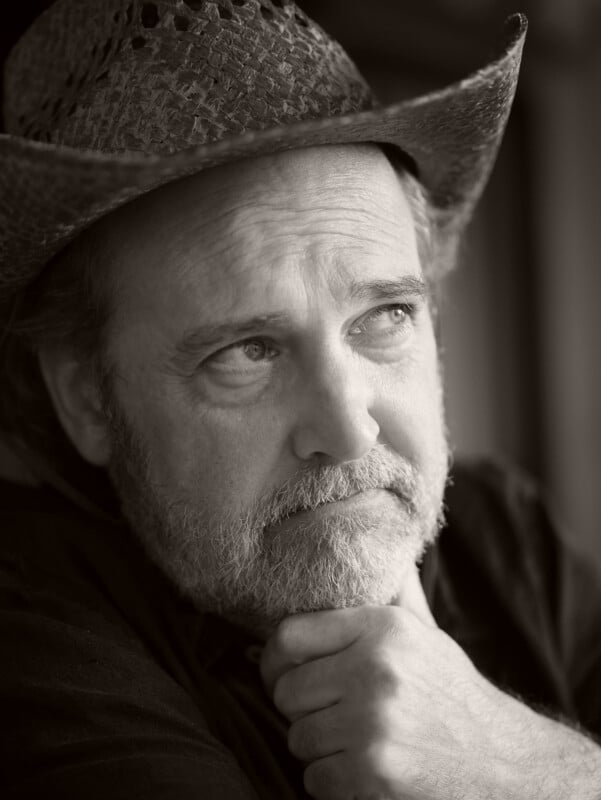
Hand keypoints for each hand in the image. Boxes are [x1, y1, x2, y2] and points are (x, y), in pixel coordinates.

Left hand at [261, 567, 600, 799]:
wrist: (502, 759)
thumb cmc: (450, 692)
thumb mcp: (424, 632)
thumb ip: (392, 592)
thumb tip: (377, 541)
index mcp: (382, 627)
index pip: (288, 635)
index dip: (275, 658)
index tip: (283, 671)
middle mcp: (376, 668)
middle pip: (286, 690)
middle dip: (299, 707)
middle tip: (326, 711)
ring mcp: (373, 722)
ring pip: (297, 737)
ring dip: (317, 746)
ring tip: (351, 739)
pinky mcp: (374, 770)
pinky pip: (314, 778)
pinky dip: (331, 781)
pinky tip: (362, 768)